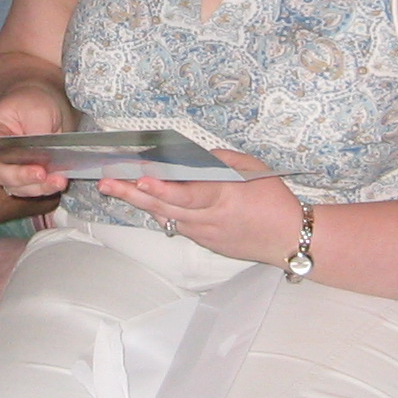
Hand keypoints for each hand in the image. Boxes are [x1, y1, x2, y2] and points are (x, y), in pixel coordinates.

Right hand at [0, 82, 73, 197]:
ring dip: (39, 188)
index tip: (38, 171)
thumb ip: (38, 133)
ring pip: (17, 187)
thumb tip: (44, 156)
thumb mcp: (38, 110)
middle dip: (27, 181)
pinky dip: (44, 188)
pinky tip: (58, 182)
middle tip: (48, 177)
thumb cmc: (34, 103)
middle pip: (3, 176)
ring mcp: (8, 167)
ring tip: (59, 182)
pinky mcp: (24, 175)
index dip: (14, 168)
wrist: (40, 103)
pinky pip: (30, 187)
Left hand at [98, 150, 300, 265]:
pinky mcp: (204, 242)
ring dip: (139, 202)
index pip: (187, 195)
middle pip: (165, 207)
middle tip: (107, 182)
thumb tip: (191, 156)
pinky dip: (159, 211)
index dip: (163, 188)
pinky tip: (143, 199)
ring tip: (113, 187)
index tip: (141, 179)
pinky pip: (176, 224)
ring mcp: (204, 234)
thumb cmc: (274, 200)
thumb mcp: (253, 170)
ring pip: (165, 217)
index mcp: (224, 198)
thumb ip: (221, 161)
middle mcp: (209, 219)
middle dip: (132, 194)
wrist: (290, 239)